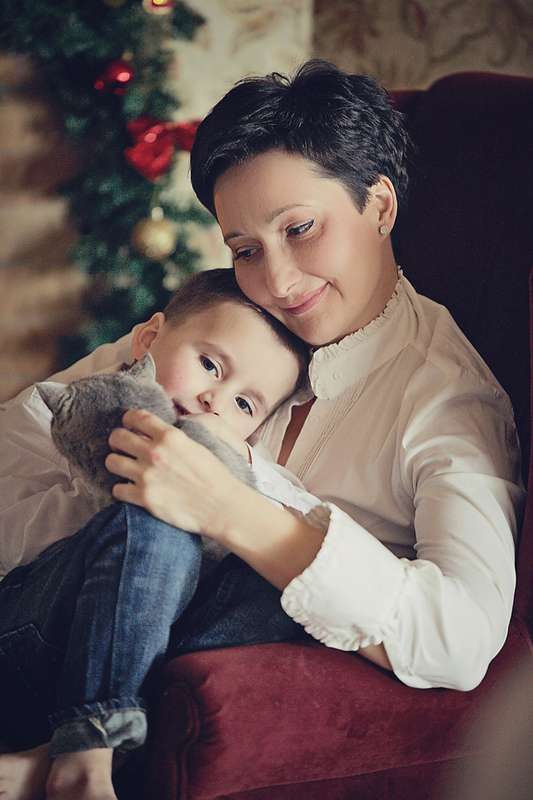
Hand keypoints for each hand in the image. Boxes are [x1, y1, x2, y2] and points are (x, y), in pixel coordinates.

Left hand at [106, 409, 252, 536]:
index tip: (127, 424)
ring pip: (111, 462)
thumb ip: (173, 438)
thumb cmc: (214, 477)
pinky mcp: (144, 497)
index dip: (128, 419)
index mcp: (170, 436)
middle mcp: (155, 453)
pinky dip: (122, 489)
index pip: (136, 417)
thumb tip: (157, 433)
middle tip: (123, 448)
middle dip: (118, 441)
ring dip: (117, 464)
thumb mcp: (196, 445)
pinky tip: (131, 489)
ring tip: (125, 468)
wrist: (222, 506)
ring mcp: (147, 475)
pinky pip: (117, 489)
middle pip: (117, 437)